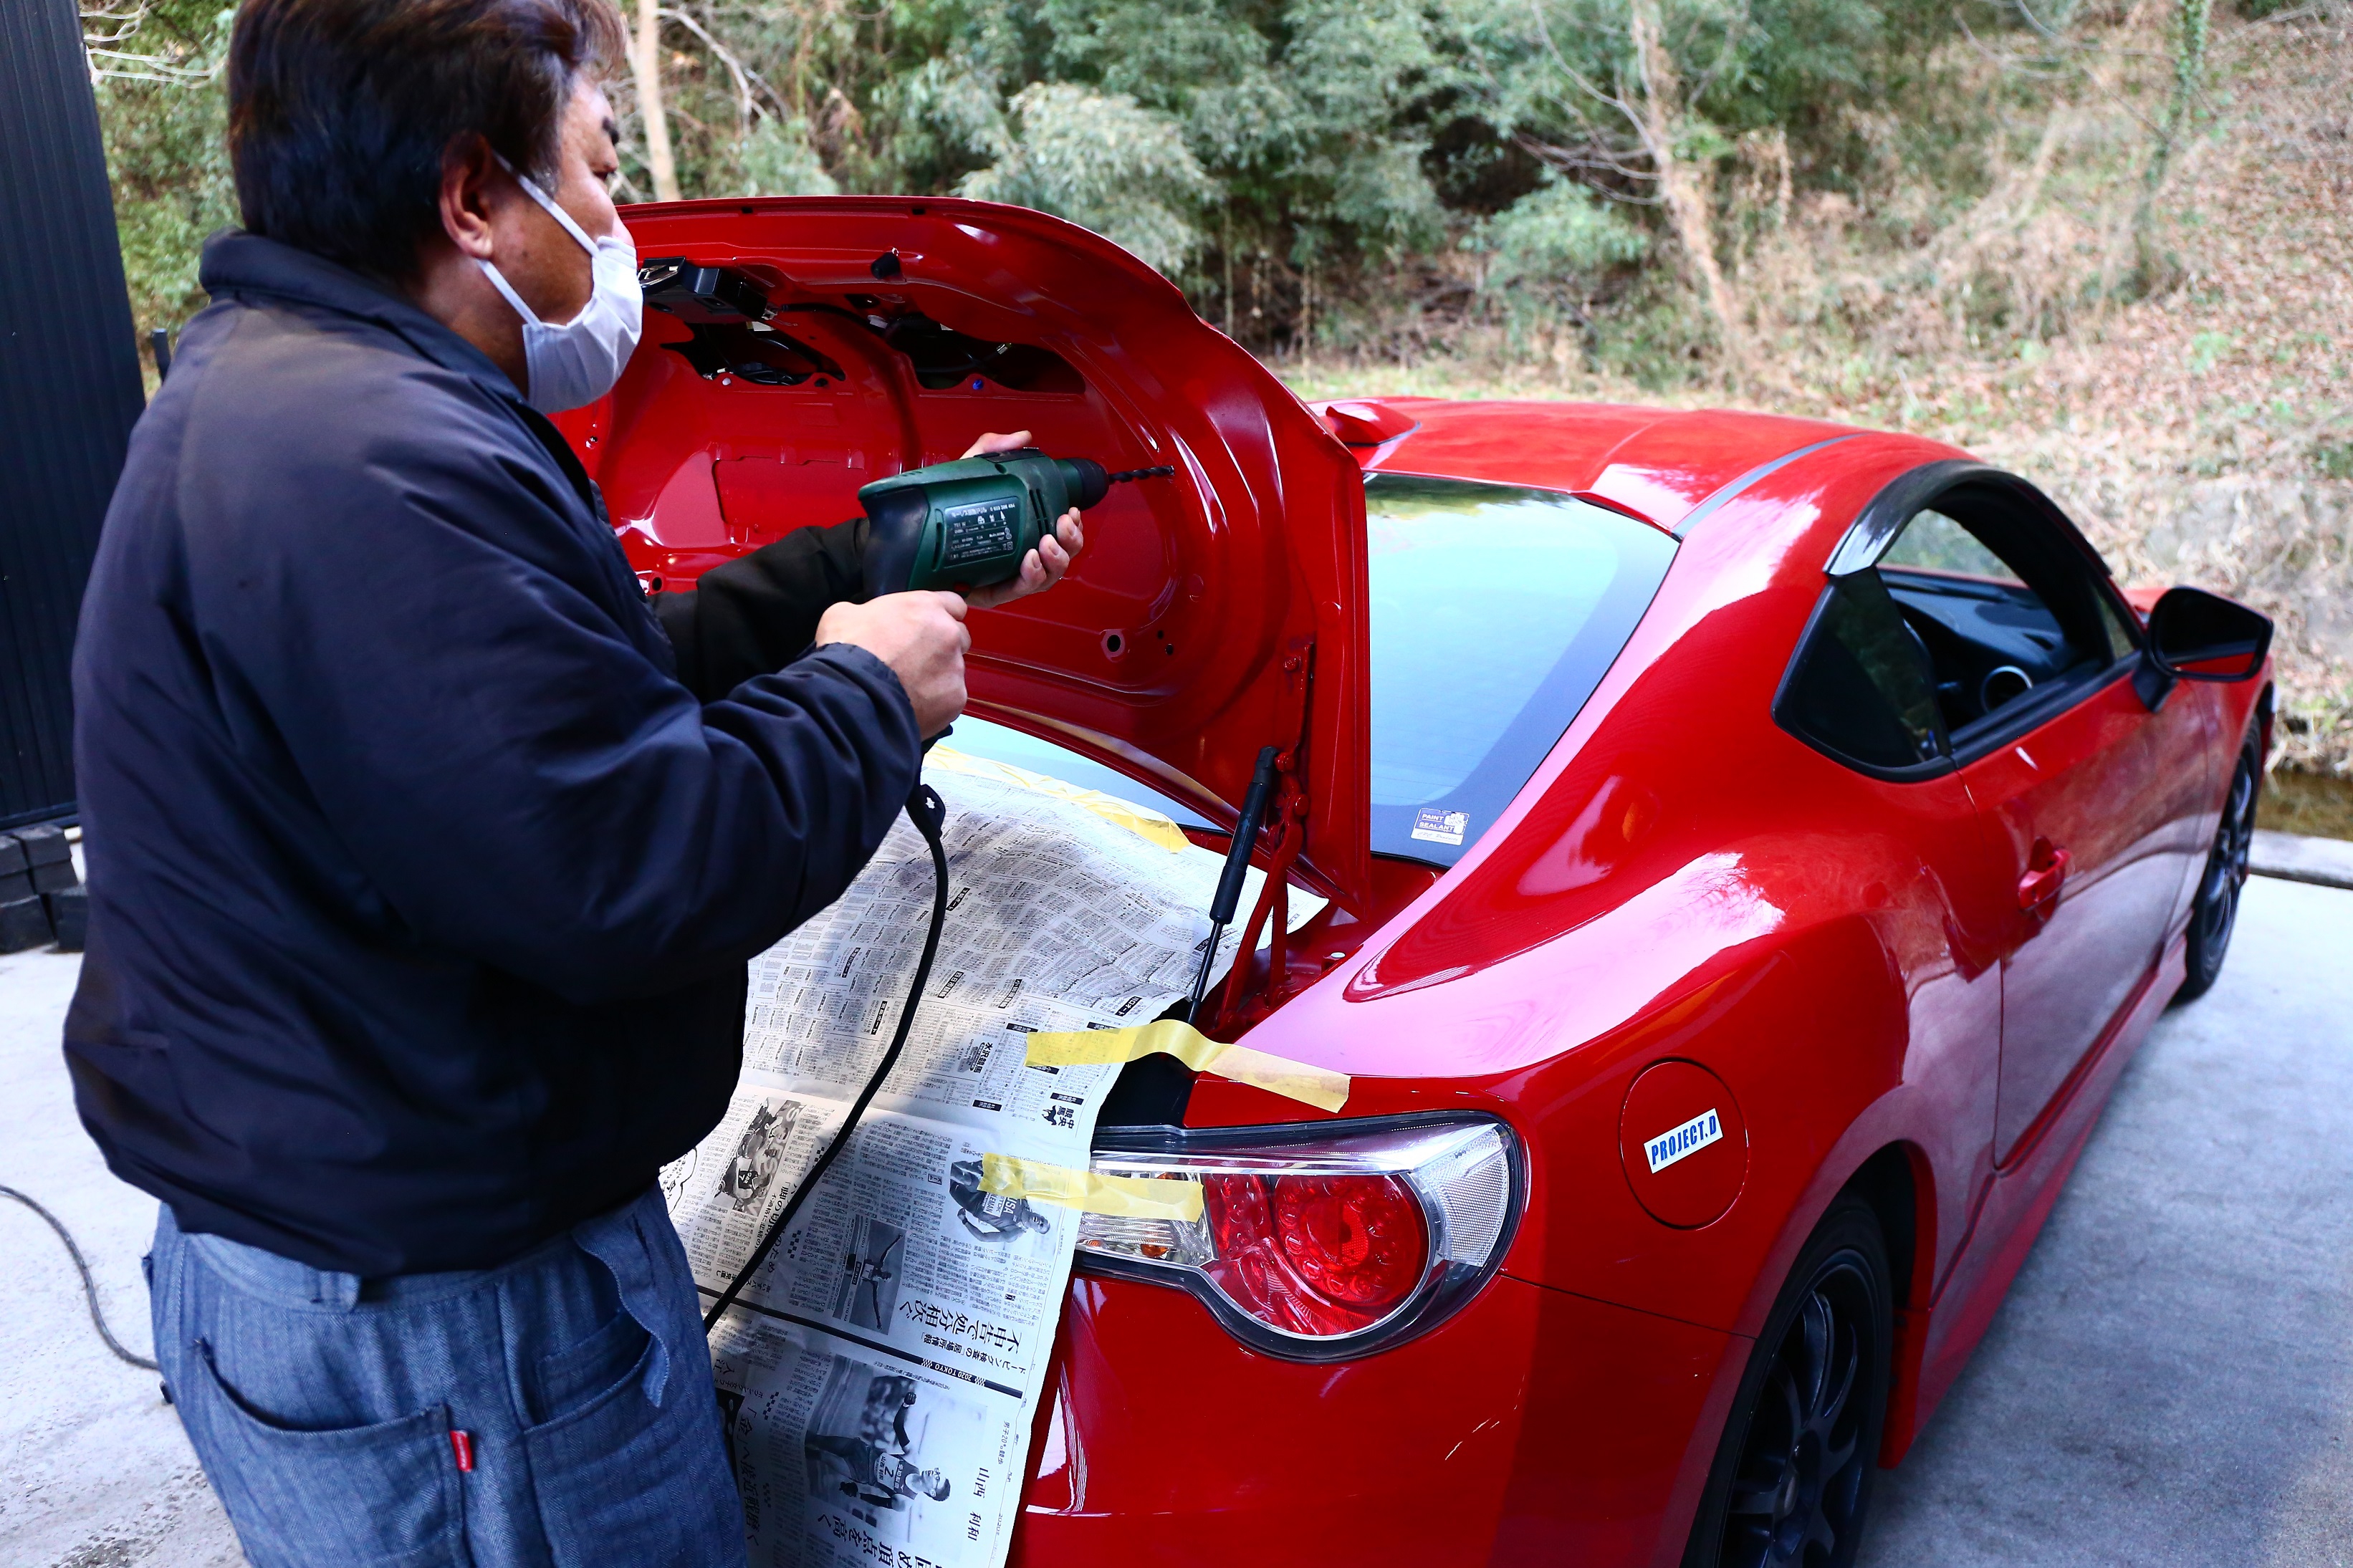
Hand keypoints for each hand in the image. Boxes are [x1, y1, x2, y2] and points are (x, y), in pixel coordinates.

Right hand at [815, 591, 968, 737]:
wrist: (852, 694)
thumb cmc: (848, 651)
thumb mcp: (845, 614)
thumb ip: (869, 612)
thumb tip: (866, 621)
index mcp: (926, 607)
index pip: (954, 604)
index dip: (941, 616)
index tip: (930, 627)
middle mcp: (947, 634)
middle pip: (959, 638)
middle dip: (943, 647)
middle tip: (917, 660)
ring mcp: (954, 667)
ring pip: (954, 670)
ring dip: (938, 676)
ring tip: (909, 688)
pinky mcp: (954, 698)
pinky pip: (950, 698)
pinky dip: (936, 702)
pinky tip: (913, 705)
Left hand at [957, 430, 1084, 609]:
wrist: (909, 540)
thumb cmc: (943, 511)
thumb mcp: (970, 475)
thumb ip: (993, 450)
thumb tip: (1022, 438)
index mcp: (1022, 533)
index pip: (1059, 535)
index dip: (1073, 527)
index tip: (1072, 511)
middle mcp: (1020, 557)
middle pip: (1060, 558)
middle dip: (1069, 543)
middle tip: (1062, 525)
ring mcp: (1007, 577)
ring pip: (1047, 578)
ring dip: (1054, 561)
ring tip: (1045, 544)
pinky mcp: (990, 592)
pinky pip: (1017, 591)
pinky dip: (1029, 577)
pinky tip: (1029, 562)